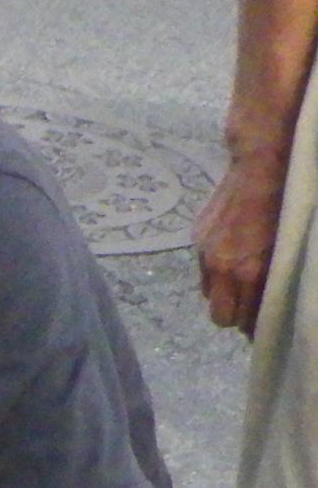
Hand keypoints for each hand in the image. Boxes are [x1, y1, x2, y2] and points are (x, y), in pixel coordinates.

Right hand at [197, 146, 287, 334]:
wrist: (260, 162)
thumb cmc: (288, 201)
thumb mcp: (289, 244)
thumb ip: (278, 276)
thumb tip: (274, 297)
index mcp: (248, 272)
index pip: (244, 320)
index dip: (256, 326)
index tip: (266, 324)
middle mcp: (221, 268)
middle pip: (220, 317)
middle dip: (237, 315)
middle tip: (253, 304)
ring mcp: (205, 253)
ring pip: (209, 293)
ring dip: (224, 291)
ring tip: (241, 276)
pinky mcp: (197, 238)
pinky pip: (204, 268)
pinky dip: (216, 268)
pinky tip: (232, 251)